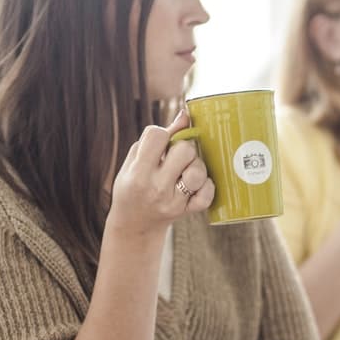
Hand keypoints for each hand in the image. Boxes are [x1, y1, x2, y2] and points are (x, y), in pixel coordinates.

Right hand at [106, 109, 214, 237]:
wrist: (134, 225)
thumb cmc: (133, 186)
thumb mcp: (135, 161)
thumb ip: (157, 138)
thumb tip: (185, 115)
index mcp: (138, 172)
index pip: (157, 135)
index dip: (162, 134)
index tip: (159, 144)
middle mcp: (156, 187)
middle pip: (185, 150)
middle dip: (182, 148)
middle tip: (175, 158)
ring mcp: (173, 202)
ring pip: (198, 171)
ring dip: (195, 166)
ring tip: (184, 171)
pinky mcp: (186, 212)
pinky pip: (207, 194)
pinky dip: (206, 186)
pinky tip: (194, 185)